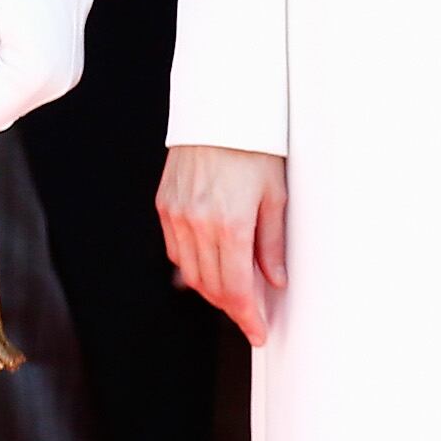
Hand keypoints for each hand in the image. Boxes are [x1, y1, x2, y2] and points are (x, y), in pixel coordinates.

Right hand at [159, 144, 286, 345]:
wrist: (219, 109)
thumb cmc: (251, 145)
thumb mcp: (275, 195)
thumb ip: (272, 243)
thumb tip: (275, 278)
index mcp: (229, 225)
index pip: (236, 290)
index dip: (247, 318)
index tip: (257, 331)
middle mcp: (198, 224)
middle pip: (212, 287)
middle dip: (232, 307)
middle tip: (251, 315)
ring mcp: (177, 215)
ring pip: (190, 273)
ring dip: (212, 289)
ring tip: (233, 292)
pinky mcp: (165, 204)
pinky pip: (175, 249)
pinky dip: (191, 265)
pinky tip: (208, 265)